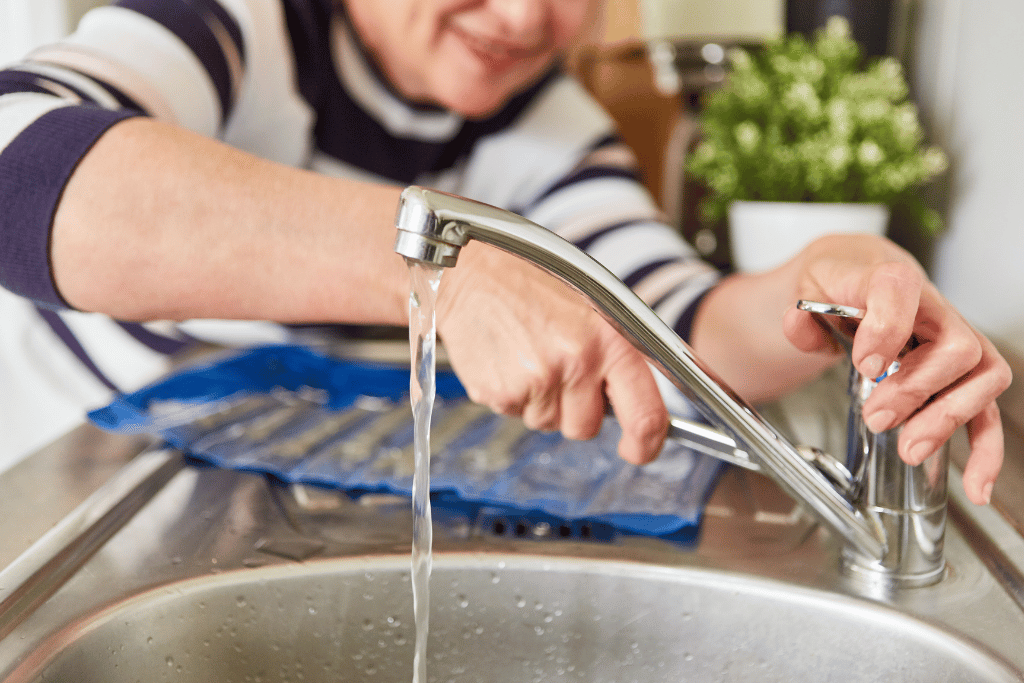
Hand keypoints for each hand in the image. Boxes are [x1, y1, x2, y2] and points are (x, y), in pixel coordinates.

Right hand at [435, 242, 668, 464]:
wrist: (472, 272)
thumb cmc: (533, 285)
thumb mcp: (593, 308)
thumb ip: (615, 356)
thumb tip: (631, 406)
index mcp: (610, 342)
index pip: (645, 415)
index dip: (644, 444)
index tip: (636, 450)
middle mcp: (576, 363)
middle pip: (585, 428)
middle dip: (574, 411)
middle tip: (558, 370)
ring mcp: (536, 381)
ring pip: (547, 423)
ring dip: (540, 401)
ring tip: (528, 356)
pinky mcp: (500, 393)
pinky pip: (514, 414)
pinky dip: (512, 395)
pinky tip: (507, 360)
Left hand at [781, 234, 1011, 504]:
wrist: (859, 273)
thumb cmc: (841, 279)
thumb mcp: (808, 284)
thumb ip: (801, 311)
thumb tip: (799, 326)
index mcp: (891, 279)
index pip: (901, 290)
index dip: (887, 329)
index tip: (866, 364)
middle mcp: (933, 308)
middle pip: (956, 345)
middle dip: (916, 390)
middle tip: (876, 417)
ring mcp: (953, 341)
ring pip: (981, 376)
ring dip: (948, 418)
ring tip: (909, 448)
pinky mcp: (958, 375)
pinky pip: (986, 410)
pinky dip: (985, 449)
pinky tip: (975, 485)